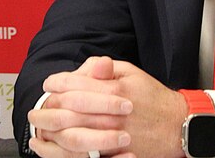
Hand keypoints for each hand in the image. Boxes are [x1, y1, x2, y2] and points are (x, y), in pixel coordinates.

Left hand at [27, 57, 187, 157]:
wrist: (178, 126)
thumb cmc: (153, 98)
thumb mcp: (132, 73)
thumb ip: (106, 69)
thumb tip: (88, 65)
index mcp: (115, 90)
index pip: (77, 85)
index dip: (58, 83)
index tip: (49, 84)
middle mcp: (113, 113)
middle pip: (70, 110)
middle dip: (49, 108)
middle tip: (36, 108)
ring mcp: (114, 136)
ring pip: (74, 134)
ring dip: (52, 129)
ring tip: (40, 126)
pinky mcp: (116, 154)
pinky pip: (85, 154)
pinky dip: (64, 151)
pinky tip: (52, 147)